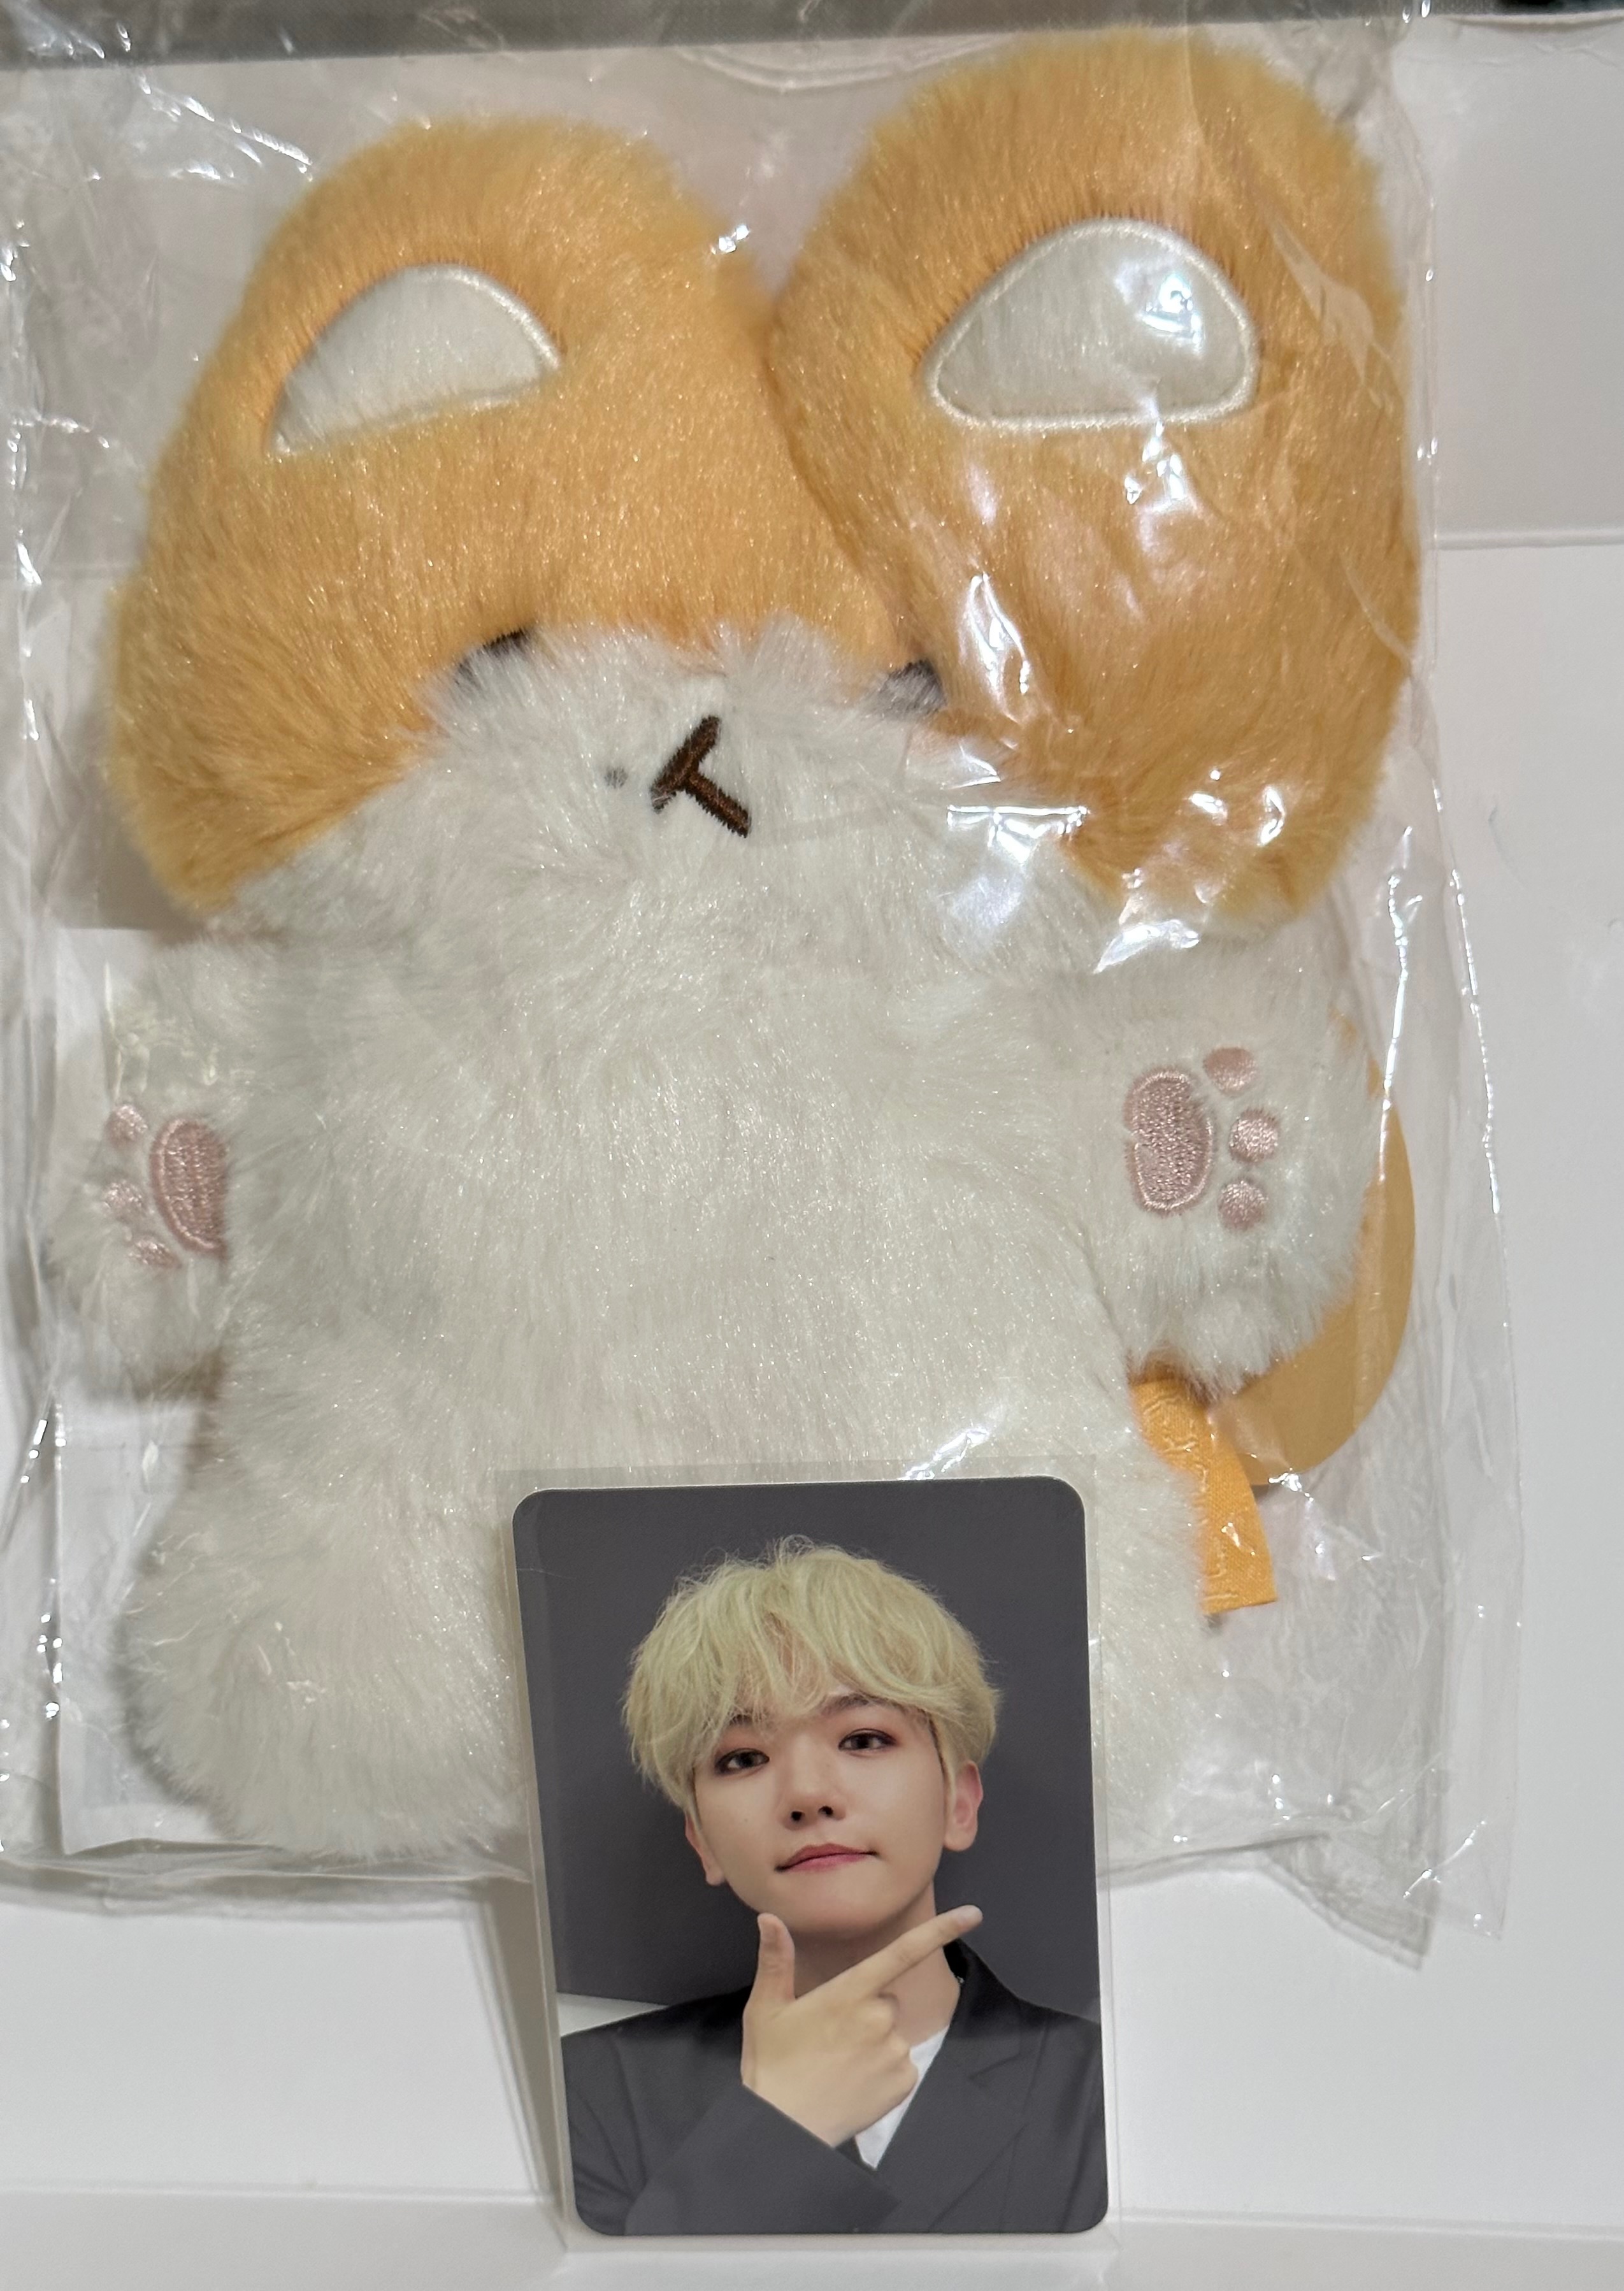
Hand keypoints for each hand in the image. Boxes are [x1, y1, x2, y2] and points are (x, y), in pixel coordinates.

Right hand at [739, 1904, 980, 2148]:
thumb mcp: (766, 2009)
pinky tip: (854, 2082)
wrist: (785, 2128)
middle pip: (885, 2000)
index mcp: (849, 1992)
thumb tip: (769, 1918)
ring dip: (874, 2043)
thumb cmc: (773, 2065)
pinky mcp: (904, 2082)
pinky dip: (884, 2071)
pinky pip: (901, 2065)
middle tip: (832, 2036)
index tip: (973, 1915)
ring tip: (838, 2064)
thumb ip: (776, 1960)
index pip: (902, 1952)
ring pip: (892, 2033)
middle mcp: (879, 2018)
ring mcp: (895, 2052)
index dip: (941, 1931)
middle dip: (866, 2011)